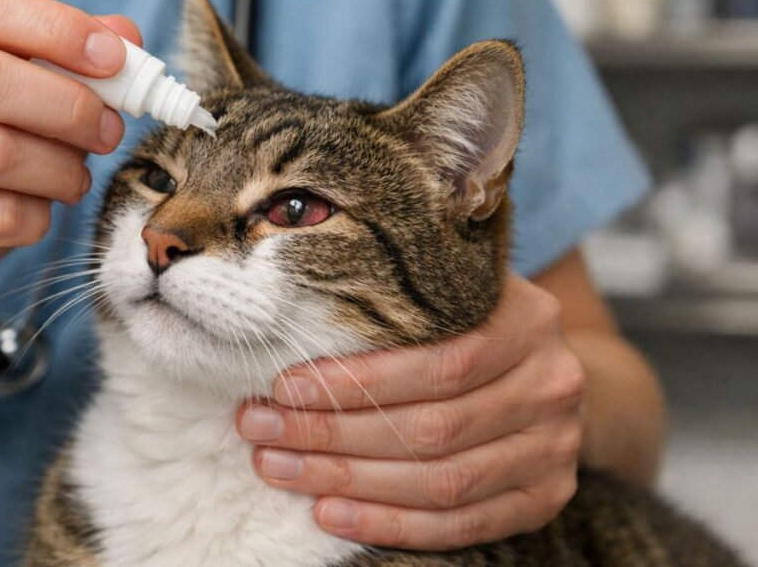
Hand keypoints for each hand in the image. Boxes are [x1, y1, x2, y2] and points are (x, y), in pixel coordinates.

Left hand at [236, 273, 586, 550]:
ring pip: (442, 482)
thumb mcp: (452, 291)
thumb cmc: (473, 321)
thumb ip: (397, 297)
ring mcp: (554, 448)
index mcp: (528, 321)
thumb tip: (291, 309)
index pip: (438, 362)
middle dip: (333, 432)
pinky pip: (462, 525)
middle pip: (433, 427)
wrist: (546, 369)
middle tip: (262, 429)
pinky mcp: (544, 499)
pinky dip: (391, 525)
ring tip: (280, 469)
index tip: (285, 386)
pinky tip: (330, 513)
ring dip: (349, 481)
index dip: (358, 382)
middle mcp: (552, 385)